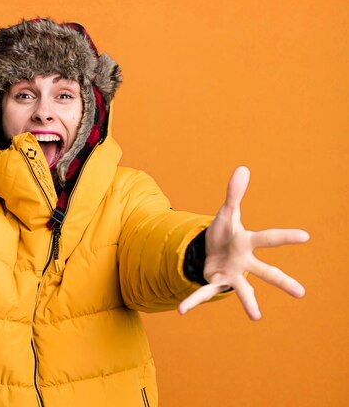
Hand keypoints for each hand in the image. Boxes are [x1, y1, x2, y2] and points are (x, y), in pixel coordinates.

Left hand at [178, 166, 308, 319]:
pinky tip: (181, 310)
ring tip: (257, 317)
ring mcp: (232, 274)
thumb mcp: (226, 213)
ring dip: (249, 303)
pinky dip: (192, 301)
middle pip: (266, 271)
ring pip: (244, 290)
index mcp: (247, 242)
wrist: (212, 251)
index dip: (285, 237)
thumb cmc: (225, 233)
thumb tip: (243, 168)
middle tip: (301, 293)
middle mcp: (244, 261)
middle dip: (282, 281)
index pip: (268, 238)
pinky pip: (204, 293)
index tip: (305, 236)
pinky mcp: (215, 281)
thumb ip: (234, 194)